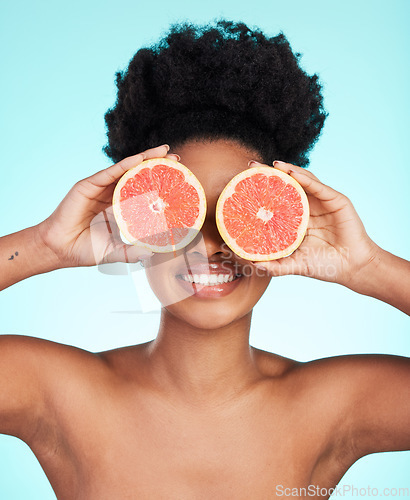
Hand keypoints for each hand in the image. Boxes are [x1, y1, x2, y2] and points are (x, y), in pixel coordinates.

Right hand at [37, 144, 178, 267]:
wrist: (60, 249)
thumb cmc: (86, 250)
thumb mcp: (116, 252)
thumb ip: (133, 253)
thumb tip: (153, 254)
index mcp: (120, 207)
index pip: (144, 192)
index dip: (161, 185)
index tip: (180, 180)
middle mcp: (112, 194)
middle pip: (138, 176)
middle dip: (158, 166)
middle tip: (178, 160)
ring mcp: (101, 188)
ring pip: (127, 169)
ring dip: (146, 158)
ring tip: (165, 152)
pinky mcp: (89, 185)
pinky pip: (110, 172)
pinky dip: (126, 164)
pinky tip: (140, 158)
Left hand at [251, 160, 379, 288]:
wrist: (352, 268)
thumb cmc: (325, 266)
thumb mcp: (294, 265)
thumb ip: (275, 266)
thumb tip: (251, 264)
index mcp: (296, 219)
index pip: (276, 200)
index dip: (261, 191)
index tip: (241, 184)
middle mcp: (308, 207)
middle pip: (286, 185)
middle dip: (269, 174)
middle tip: (250, 165)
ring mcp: (322, 202)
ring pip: (302, 180)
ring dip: (286, 170)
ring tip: (270, 164)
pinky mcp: (335, 199)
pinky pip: (317, 186)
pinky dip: (304, 177)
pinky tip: (291, 172)